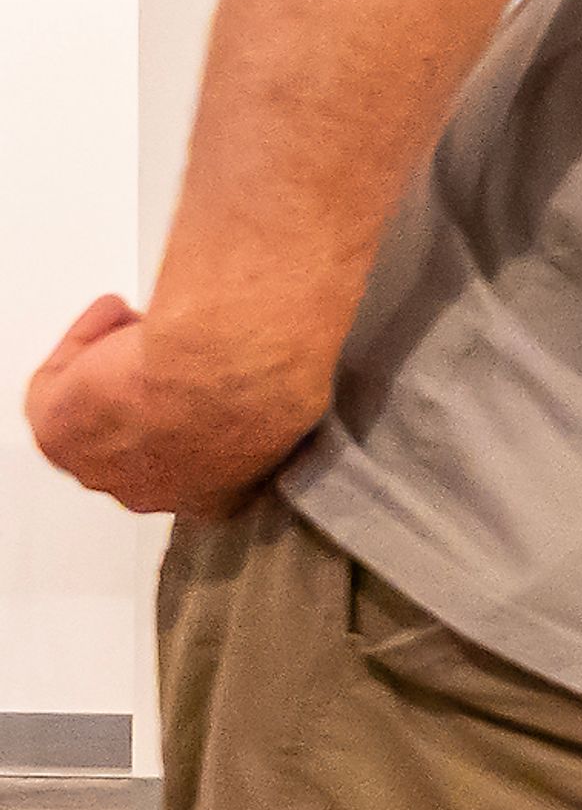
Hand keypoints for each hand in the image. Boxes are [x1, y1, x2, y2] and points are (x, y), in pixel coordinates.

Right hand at [25, 297, 325, 519]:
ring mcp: (104, 469)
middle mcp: (157, 492)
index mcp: (219, 497)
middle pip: (143, 442)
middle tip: (168, 349)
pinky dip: (83, 343)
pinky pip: (56, 386)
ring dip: (117, 370)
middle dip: (153, 395)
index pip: (201, 467)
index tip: (209, 375)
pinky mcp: (60, 434)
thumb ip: (277, 403)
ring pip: (98, 415)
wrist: (226, 372)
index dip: (200, 416)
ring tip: (145, 326)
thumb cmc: (271, 382)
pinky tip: (117, 312)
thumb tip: (286, 378)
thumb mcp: (298, 400)